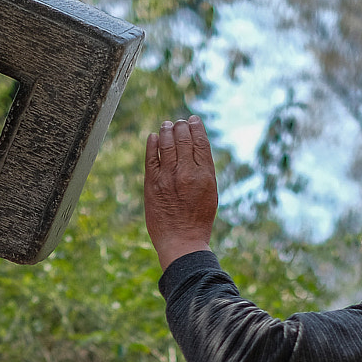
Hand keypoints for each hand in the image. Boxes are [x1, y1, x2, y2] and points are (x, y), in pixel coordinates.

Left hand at [144, 115, 217, 271]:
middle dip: (180, 126)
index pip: (200, 142)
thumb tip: (195, 149)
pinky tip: (153, 137)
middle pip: (183, 138)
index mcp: (204, 175)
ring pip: (166, 144)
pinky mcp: (152, 183)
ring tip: (166, 125)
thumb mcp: (210, 193)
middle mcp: (186, 172)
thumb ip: (203, 171)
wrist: (181, 241)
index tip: (193, 120)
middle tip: (178, 122)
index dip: (196, 127)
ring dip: (166, 130)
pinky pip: (151, 157)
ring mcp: (168, 177)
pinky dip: (152, 144)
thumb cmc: (198, 220)